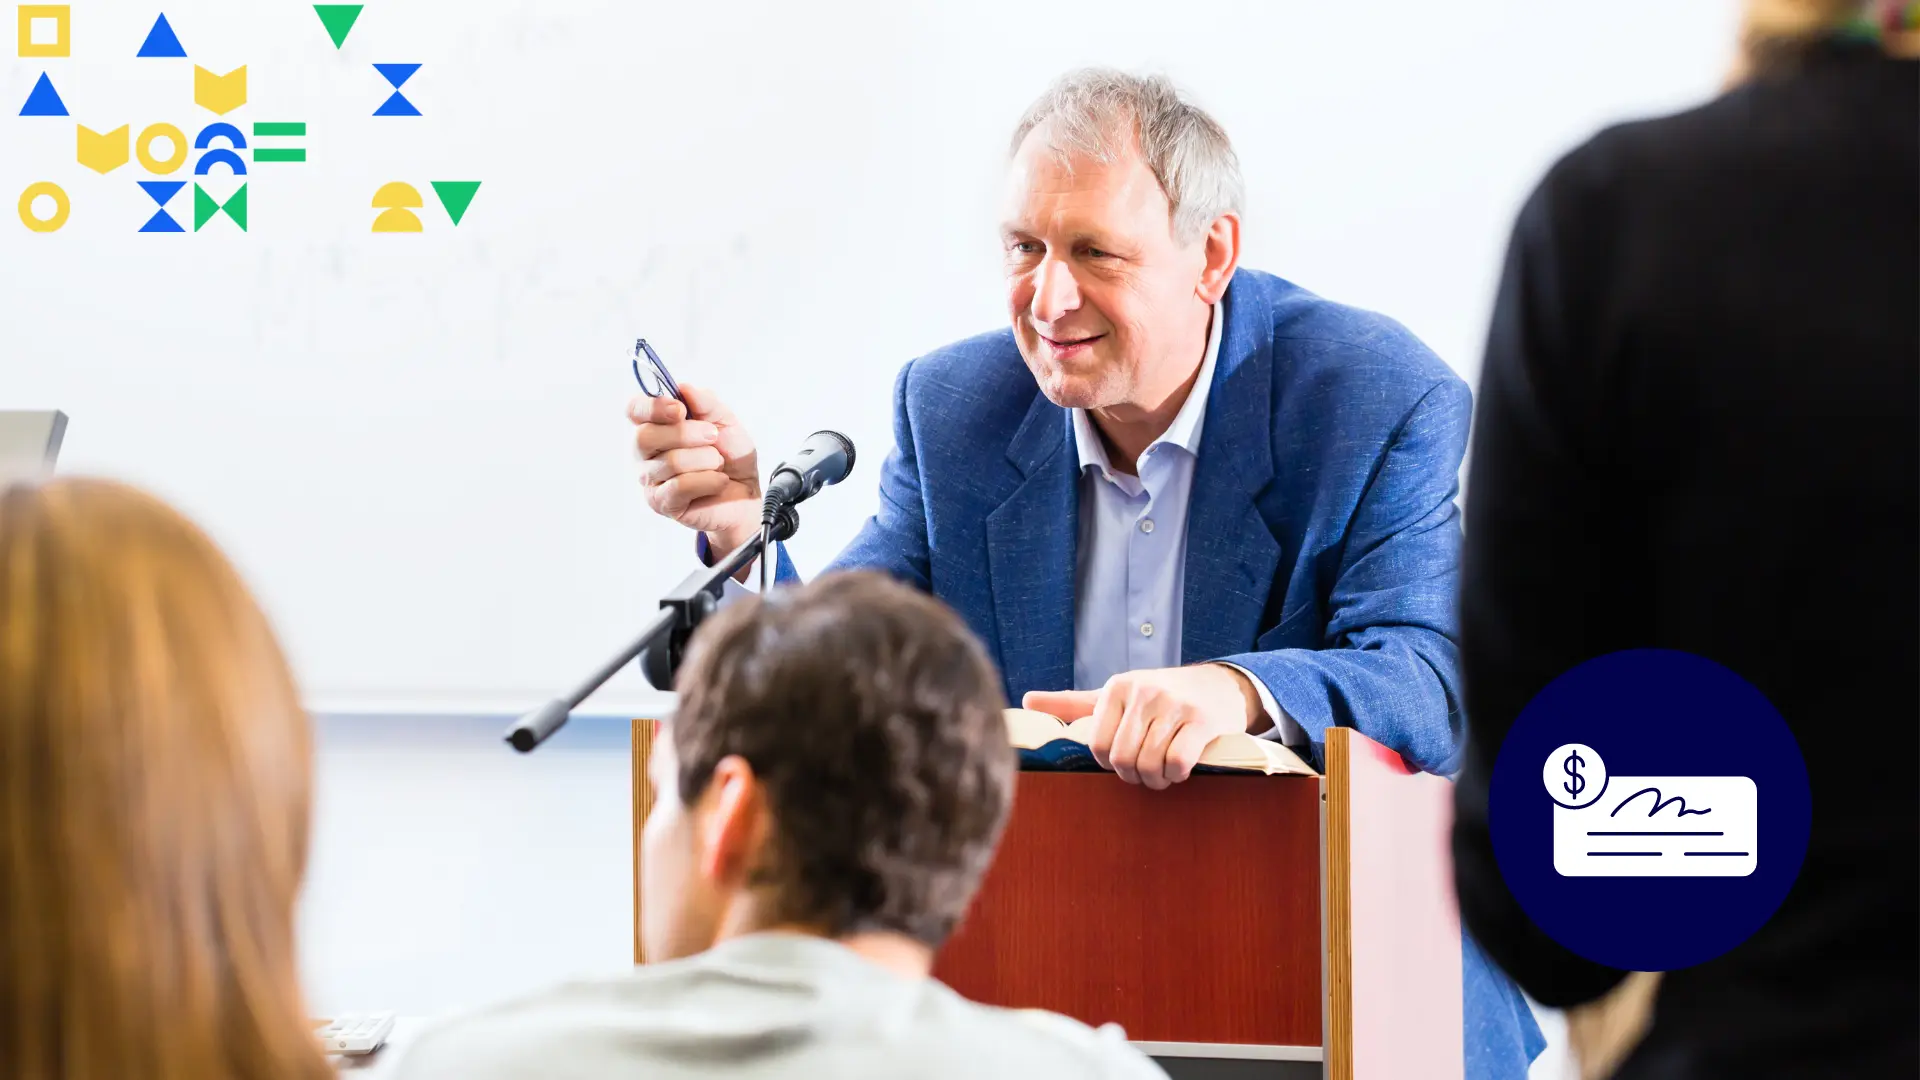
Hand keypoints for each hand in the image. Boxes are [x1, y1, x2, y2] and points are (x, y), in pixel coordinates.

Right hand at [630, 385, 761, 556]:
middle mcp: (645, 452)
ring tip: (719, 463)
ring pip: (670, 462)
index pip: (634, 410)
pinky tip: (719, 481)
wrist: (747, 493)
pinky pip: (680, 486)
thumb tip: (683, 387)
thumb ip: (705, 402)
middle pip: (645, 437)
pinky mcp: (662, 503)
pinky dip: (709, 480)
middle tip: (713, 436)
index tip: (680, 409)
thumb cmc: (731, 456)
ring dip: (706, 459)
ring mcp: (651, 480)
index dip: (653, 407)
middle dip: (685, 434)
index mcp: (655, 425)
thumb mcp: (725, 421)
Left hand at [1022, 666, 1261, 788]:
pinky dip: (1176, 774)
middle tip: (1144, 773)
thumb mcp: (1117, 695)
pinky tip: (1180, 769)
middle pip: (1121, 758)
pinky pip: (1178, 762)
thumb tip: (1027, 702)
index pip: (1096, 743)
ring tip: (1162, 773)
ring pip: (1149, 763)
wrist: (1219, 686)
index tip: (1121, 761)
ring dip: (1156, 779)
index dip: (1107, 763)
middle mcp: (1143, 692)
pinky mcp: (1201, 720)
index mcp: (1117, 688)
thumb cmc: (1160, 696)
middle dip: (1132, 775)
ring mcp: (1174, 704)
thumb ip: (1073, 703)